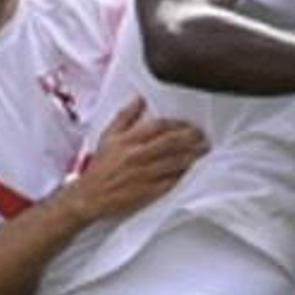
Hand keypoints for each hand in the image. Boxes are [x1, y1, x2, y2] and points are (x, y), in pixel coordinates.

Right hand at [63, 97, 207, 221]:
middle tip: (203, 137)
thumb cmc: (100, 167)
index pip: (160, 126)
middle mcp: (137, 155)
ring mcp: (144, 175)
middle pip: (172, 142)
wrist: (90, 196)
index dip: (178, 124)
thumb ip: (125, 117)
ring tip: (203, 152)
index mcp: (128, 140)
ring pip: (176, 162)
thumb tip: (140, 99)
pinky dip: (184, 176)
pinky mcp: (148, 192)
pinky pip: (172, 182)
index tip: (188, 125)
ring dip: (193, 156)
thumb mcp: (108, 136)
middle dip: (192, 138)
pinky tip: (193, 172)